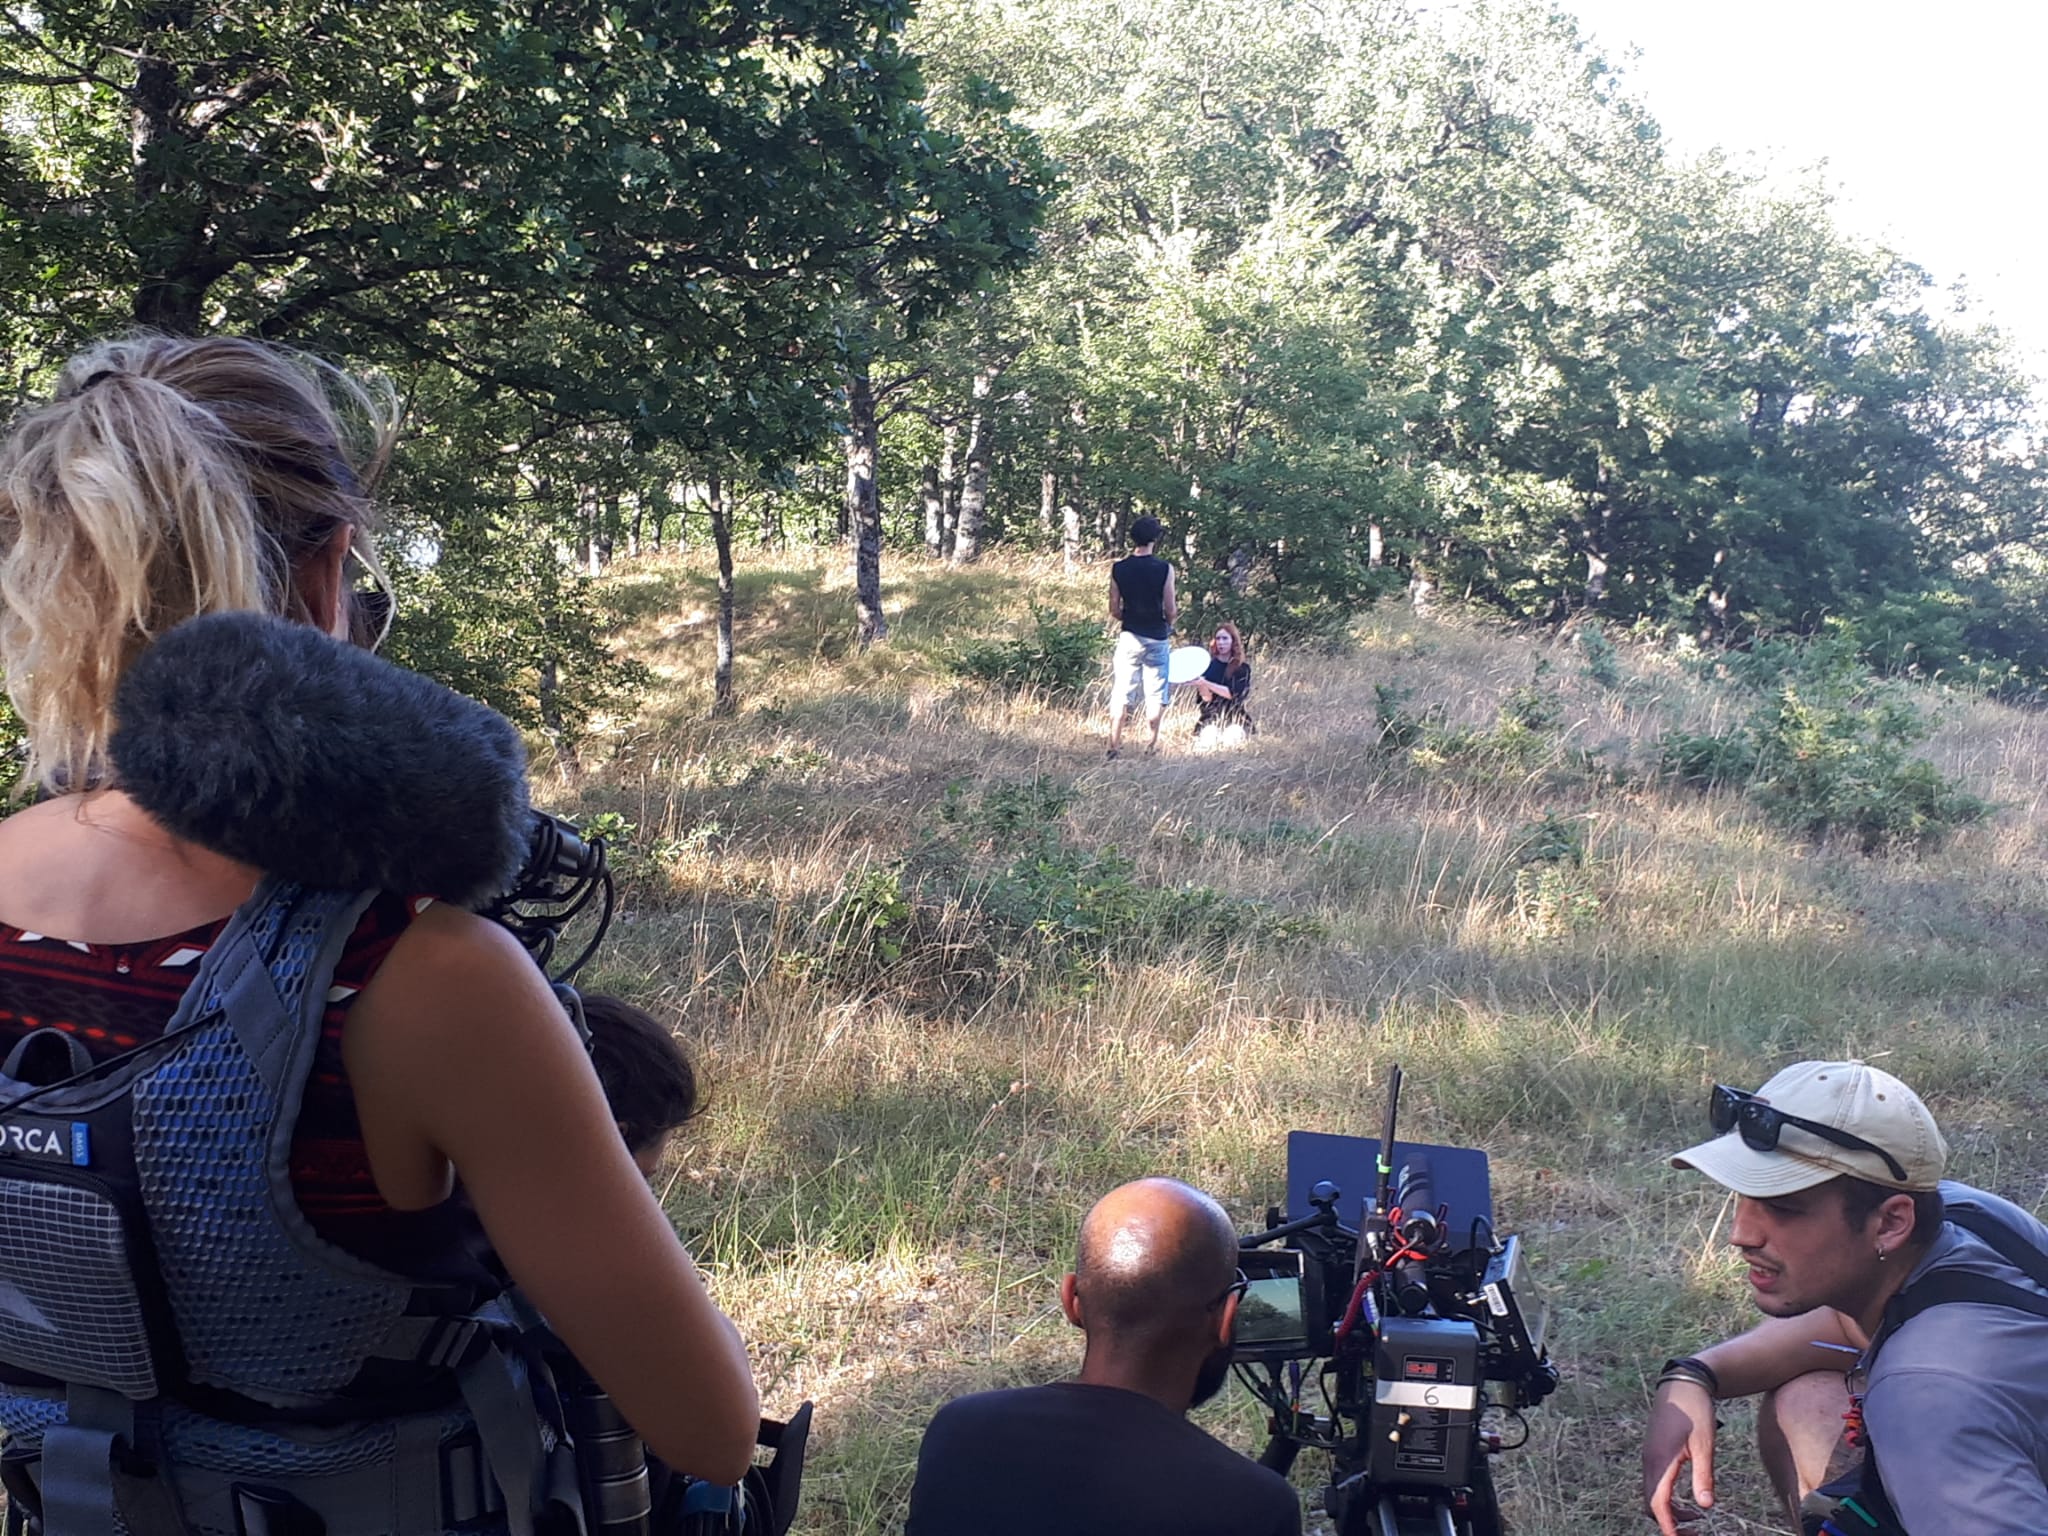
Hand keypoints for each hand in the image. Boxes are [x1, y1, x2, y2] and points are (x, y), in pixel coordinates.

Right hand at [1643, 1378, 1717, 1535]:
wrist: (1682, 1383)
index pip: (1657, 1504)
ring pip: (1652, 1494)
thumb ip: (1703, 1476)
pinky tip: (1688, 1500)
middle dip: (1668, 1523)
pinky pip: (1655, 1483)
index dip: (1668, 1526)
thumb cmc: (1695, 1412)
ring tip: (1695, 1521)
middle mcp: (1650, 1461)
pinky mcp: (1654, 1452)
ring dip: (1669, 1511)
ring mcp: (1650, 1456)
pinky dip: (1668, 1498)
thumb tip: (1706, 1507)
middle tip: (1693, 1533)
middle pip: (1650, 1503)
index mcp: (1660, 1461)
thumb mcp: (1704, 1445)